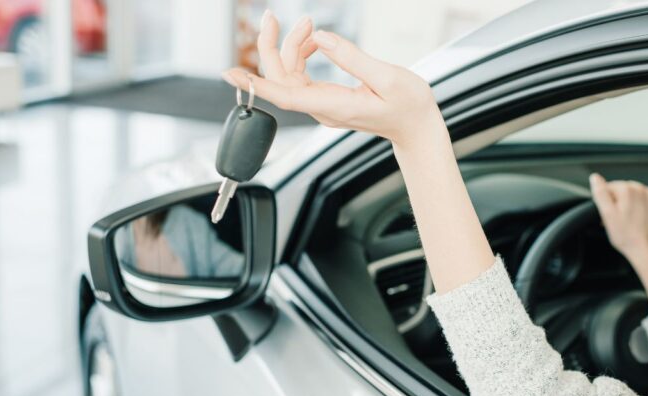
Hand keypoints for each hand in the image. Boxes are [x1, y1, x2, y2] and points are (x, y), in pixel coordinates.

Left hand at [221, 10, 440, 145]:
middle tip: (275, 17)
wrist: (416, 126)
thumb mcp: (389, 78)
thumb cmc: (409, 106)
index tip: (232, 74)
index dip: (256, 84)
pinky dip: (301, 55)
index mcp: (336, 106)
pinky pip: (301, 78)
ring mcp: (323, 105)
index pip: (286, 96)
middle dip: (273, 46)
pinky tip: (312, 42)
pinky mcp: (326, 100)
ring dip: (290, 47)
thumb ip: (354, 58)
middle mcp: (323, 108)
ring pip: (289, 76)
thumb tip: (324, 39)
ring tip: (306, 25)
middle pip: (281, 80)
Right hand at [589, 173, 647, 261]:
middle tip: (617, 220)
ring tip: (627, 220)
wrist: (646, 249)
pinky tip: (637, 218)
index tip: (608, 215)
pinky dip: (639, 206)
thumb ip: (600, 193)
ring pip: (633, 194)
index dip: (605, 202)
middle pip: (621, 190)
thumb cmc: (626, 236)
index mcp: (627, 189)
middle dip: (617, 202)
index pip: (608, 188)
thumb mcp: (607, 214)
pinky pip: (644, 200)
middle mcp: (640, 189)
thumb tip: (595, 178)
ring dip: (628, 203)